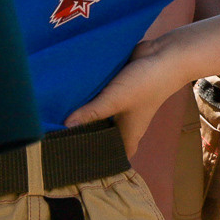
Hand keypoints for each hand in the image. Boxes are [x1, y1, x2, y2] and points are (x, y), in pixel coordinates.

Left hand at [65, 37, 189, 156]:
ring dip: (82, 118)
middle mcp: (123, 122)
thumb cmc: (146, 84)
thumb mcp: (115, 100)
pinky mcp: (115, 90)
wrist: (164, 54)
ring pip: (97, 117)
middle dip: (83, 138)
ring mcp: (119, 106)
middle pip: (100, 136)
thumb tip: (63, 128)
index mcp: (128, 133)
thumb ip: (90, 113)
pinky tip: (65, 100)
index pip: (114, 155)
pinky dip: (86, 101)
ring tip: (54, 122)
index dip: (101, 163)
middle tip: (57, 143)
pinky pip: (98, 100)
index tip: (78, 165)